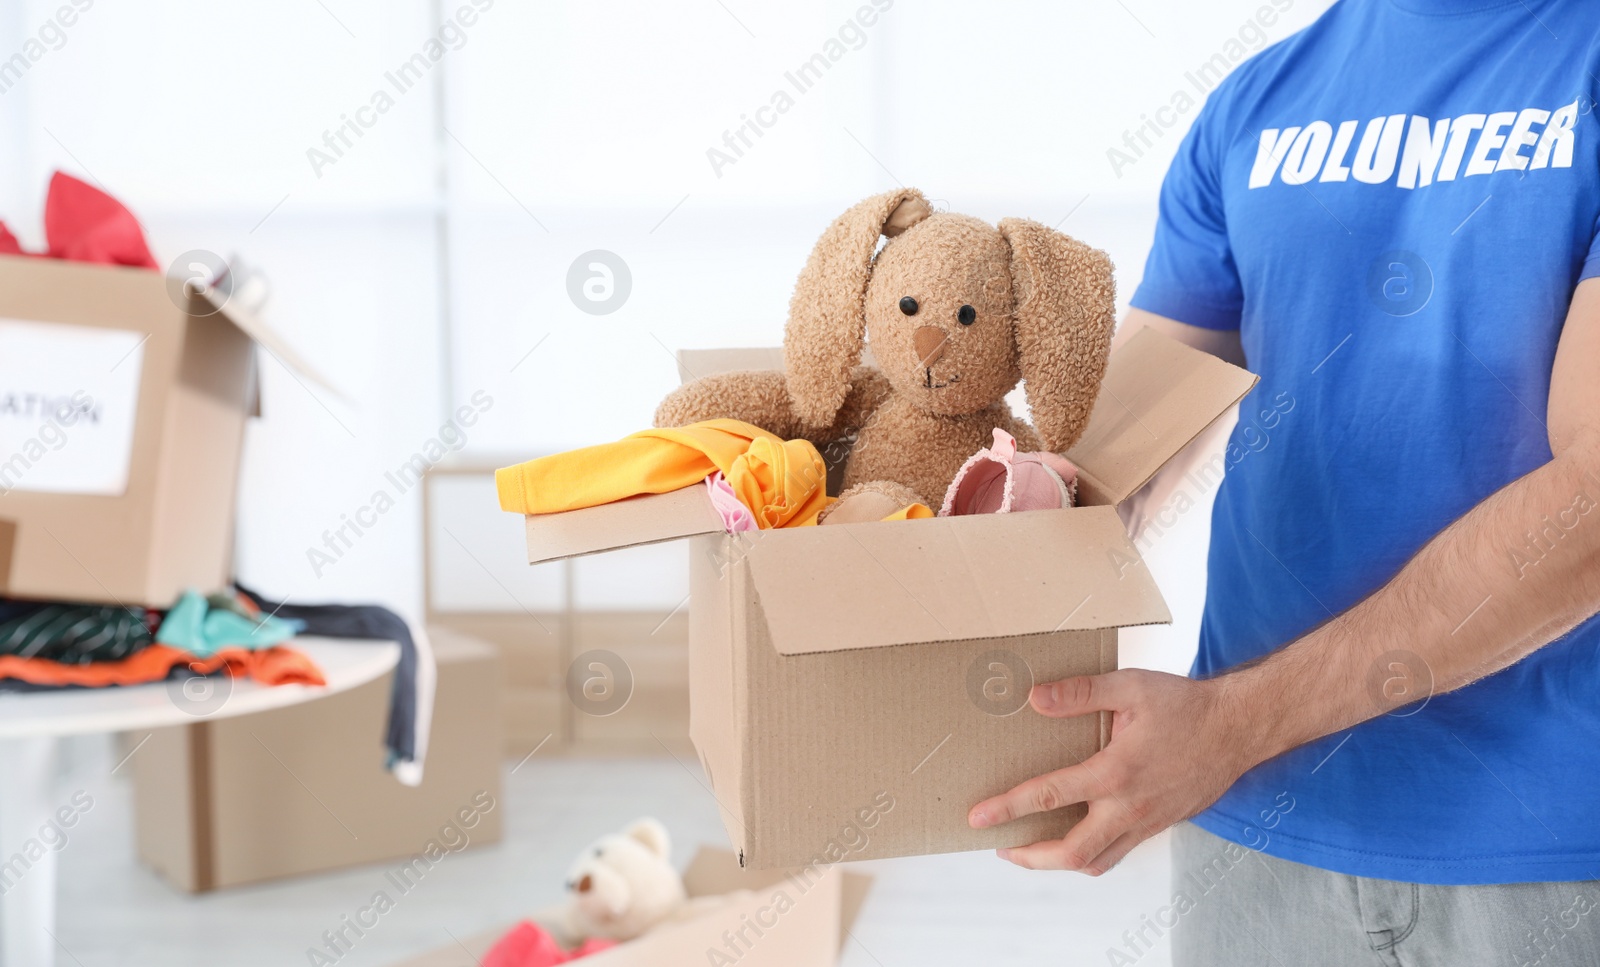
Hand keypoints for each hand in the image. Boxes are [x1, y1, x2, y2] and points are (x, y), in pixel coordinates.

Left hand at [967, 669, 1264, 874]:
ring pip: (1095, 862)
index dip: (1009, 808)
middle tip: (1000, 847)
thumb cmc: (1186, 706)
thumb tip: (1034, 698)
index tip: (979, 816)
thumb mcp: (1131, 687)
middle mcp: (1129, 807)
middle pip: (1071, 852)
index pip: (1050, 796)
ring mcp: (1146, 823)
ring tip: (1029, 852)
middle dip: (1028, 857)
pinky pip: (1117, 854)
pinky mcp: (1159, 826)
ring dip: (1057, 863)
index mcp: (1116, 772)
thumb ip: (1080, 692)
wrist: (1239, 729)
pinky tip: (1075, 838)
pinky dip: (1089, 856)